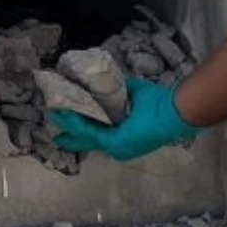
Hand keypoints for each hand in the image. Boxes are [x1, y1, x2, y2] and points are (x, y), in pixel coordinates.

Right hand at [50, 78, 198, 161]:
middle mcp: (117, 144)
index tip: (66, 120)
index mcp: (123, 135)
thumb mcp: (132, 95)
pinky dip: (76, 123)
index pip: (97, 135)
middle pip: (86, 140)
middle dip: (69, 134)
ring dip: (68, 125)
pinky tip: (66, 114)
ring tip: (53, 115)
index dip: (80, 128)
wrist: (173, 112)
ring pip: (85, 136)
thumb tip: (104, 80)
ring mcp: (116, 146)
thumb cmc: (158, 103)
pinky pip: (90, 132)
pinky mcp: (115, 143)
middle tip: (53, 129)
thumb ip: (117, 92)